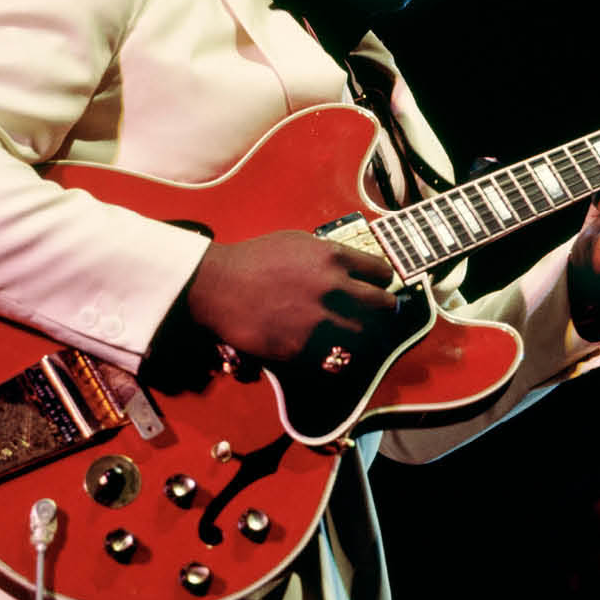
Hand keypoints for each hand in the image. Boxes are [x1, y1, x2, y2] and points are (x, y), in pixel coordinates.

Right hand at [181, 229, 397, 364]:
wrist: (216, 286)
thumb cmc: (252, 261)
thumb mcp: (294, 241)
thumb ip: (326, 253)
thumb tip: (352, 265)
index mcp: (332, 257)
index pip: (382, 272)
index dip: (382, 282)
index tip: (378, 288)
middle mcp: (332, 287)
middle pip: (382, 305)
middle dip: (383, 310)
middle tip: (377, 315)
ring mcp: (319, 319)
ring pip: (363, 336)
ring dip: (359, 337)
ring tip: (349, 336)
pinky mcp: (302, 346)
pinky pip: (333, 358)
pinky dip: (332, 357)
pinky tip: (325, 352)